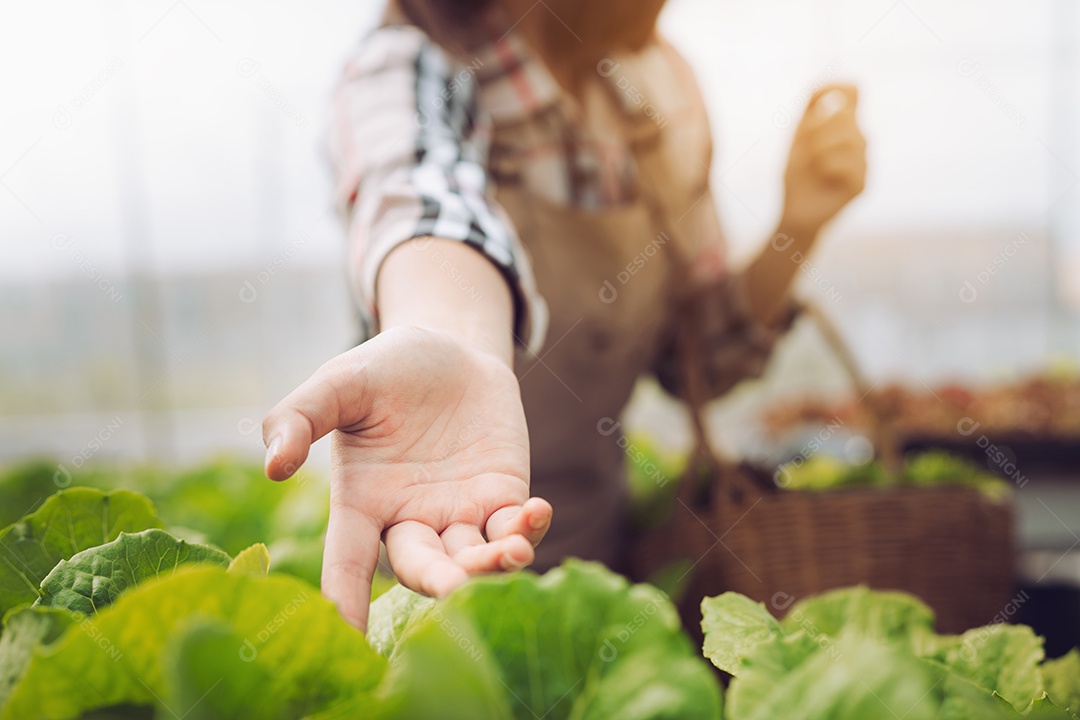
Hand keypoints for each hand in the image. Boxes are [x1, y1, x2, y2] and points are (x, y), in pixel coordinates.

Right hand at [262, 326, 551, 630]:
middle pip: (422, 568)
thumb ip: (299, 417)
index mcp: (361, 503)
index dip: (345, 598)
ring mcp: (459, 514)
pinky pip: (515, 528)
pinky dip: (527, 529)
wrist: (451, 349)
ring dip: (491, 563)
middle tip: (454, 588)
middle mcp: (410, 520)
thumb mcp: (338, 383)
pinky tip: (536, 512)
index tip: (346, 634)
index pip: (347, 562)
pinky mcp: (503, 497)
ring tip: (511, 551)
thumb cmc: (385, 370)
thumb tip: (272, 466)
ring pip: (473, 558)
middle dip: (439, 582)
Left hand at [781, 84, 866, 234]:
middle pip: (845, 114)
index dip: (837, 89)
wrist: (795, 212)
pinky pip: (848, 164)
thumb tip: (829, 86)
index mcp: (843, 126)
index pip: (852, 91)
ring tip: (810, 164)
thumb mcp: (797, 138)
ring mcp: (863, 162)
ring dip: (819, 149)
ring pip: (850, 138)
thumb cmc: (797, 174)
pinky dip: (827, 167)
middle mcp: (858, 140)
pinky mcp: (862, 183)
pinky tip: (822, 177)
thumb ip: (811, 110)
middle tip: (801, 149)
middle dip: (815, 129)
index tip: (819, 106)